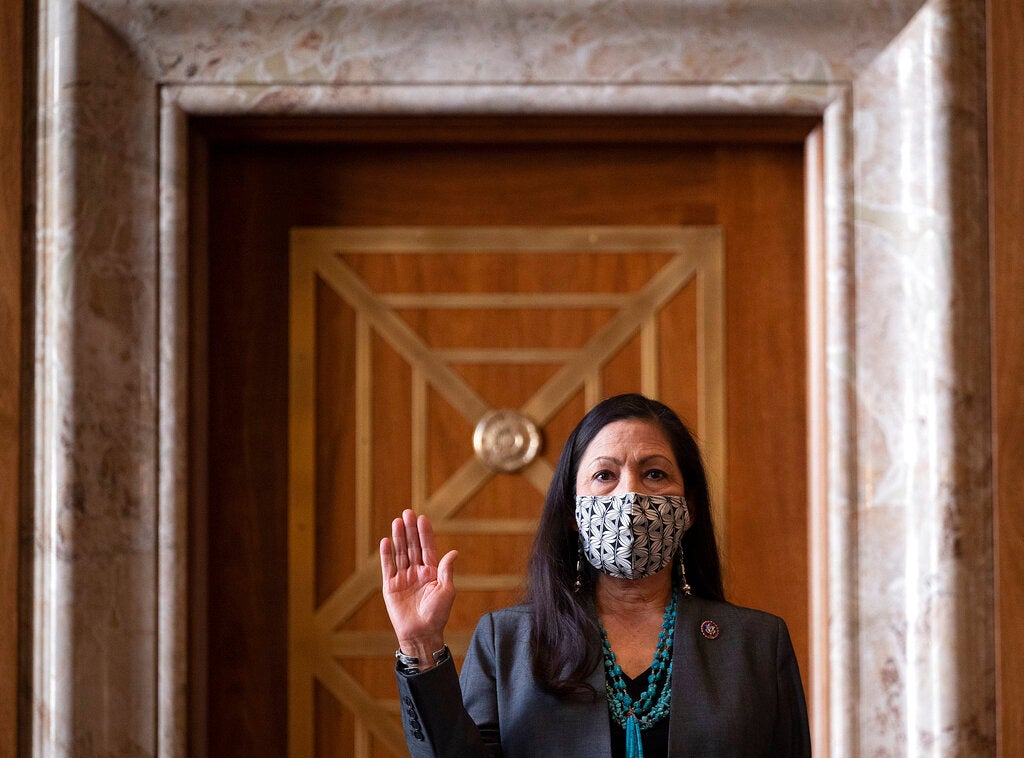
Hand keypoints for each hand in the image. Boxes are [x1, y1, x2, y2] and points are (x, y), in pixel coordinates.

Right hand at [380, 509, 457, 667]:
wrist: (422, 634)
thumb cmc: (438, 614)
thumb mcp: (446, 591)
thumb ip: (446, 570)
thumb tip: (454, 552)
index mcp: (432, 572)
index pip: (428, 548)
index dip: (425, 533)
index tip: (422, 518)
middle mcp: (417, 572)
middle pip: (413, 546)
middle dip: (411, 530)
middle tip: (407, 513)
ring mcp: (403, 578)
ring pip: (401, 553)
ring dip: (399, 537)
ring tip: (397, 521)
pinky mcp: (390, 586)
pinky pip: (388, 567)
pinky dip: (386, 554)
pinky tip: (386, 541)